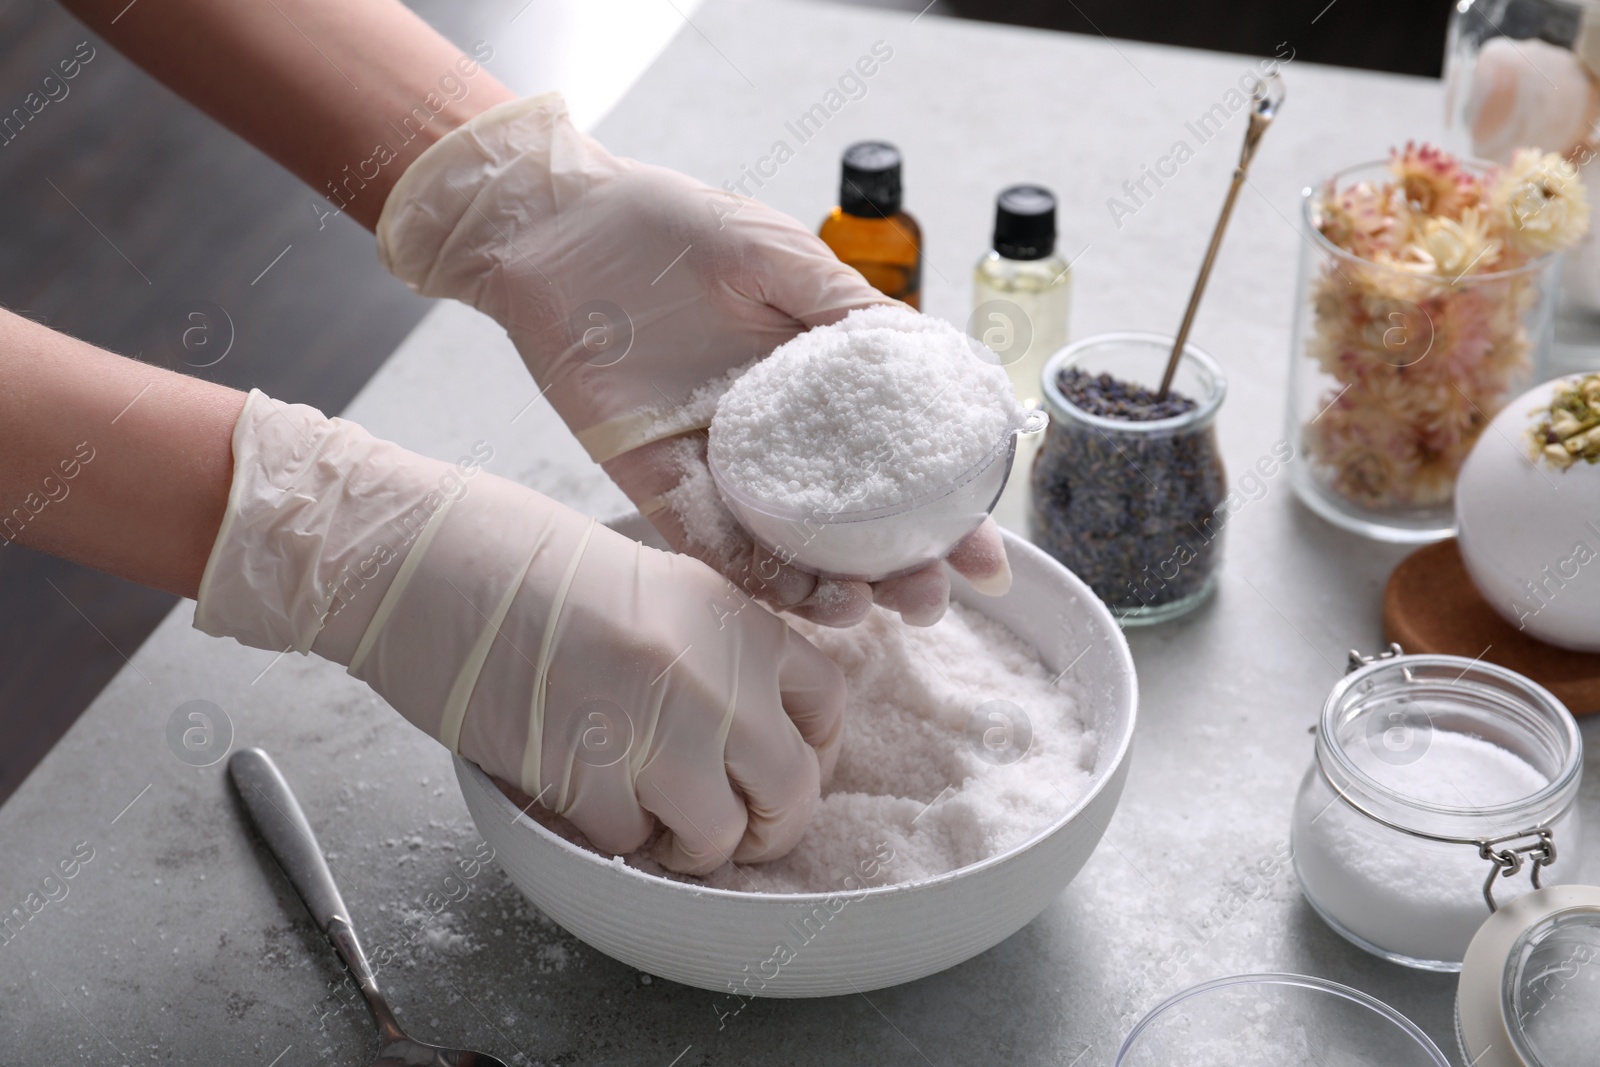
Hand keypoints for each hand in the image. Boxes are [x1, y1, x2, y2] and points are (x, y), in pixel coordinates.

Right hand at [195, 391, 844, 873]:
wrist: (425, 561)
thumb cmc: (522, 561)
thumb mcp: (654, 584)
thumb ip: (715, 649)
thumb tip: (752, 727)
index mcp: (733, 617)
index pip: (828, 703)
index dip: (812, 749)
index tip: (778, 765)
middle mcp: (712, 675)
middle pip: (793, 788)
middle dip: (767, 824)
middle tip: (729, 826)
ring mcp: (654, 729)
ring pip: (718, 836)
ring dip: (689, 845)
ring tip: (652, 823)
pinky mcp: (585, 776)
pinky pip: (631, 844)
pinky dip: (614, 838)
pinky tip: (587, 800)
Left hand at [375, 93, 1010, 626]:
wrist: (558, 225)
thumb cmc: (669, 224)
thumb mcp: (778, 256)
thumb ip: (845, 311)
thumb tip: (929, 363)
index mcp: (814, 391)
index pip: (896, 466)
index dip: (946, 516)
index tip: (989, 557)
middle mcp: (774, 443)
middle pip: (851, 528)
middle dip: (902, 571)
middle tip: (937, 598)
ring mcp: (718, 470)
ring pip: (789, 552)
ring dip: (838, 590)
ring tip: (880, 611)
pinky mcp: (656, 484)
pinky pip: (712, 544)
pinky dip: (759, 577)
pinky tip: (807, 601)